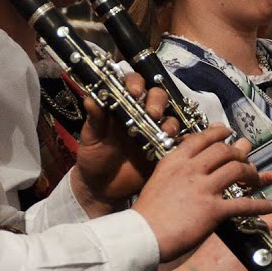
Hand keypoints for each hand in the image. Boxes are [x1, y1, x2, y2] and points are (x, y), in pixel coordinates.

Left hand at [71, 72, 176, 214]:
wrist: (101, 187)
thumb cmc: (94, 156)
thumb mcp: (91, 137)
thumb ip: (94, 119)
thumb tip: (90, 98)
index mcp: (123, 106)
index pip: (133, 84)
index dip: (136, 83)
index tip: (134, 92)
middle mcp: (141, 114)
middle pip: (157, 96)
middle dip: (157, 101)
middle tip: (152, 113)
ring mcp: (154, 131)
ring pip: (169, 117)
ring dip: (169, 122)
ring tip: (163, 132)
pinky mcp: (164, 149)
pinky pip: (178, 141)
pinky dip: (181, 140)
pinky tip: (177, 143)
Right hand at [133, 124, 271, 261]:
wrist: (141, 236)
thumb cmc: (148, 213)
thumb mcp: (158, 179)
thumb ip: (175, 169)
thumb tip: (188, 164)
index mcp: (176, 160)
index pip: (203, 138)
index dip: (220, 132)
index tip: (229, 132)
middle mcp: (191, 169)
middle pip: (225, 151)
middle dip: (240, 153)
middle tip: (246, 158)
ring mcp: (203, 188)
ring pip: (237, 170)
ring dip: (252, 173)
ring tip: (257, 178)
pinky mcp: (213, 210)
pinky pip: (244, 204)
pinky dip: (260, 204)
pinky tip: (269, 205)